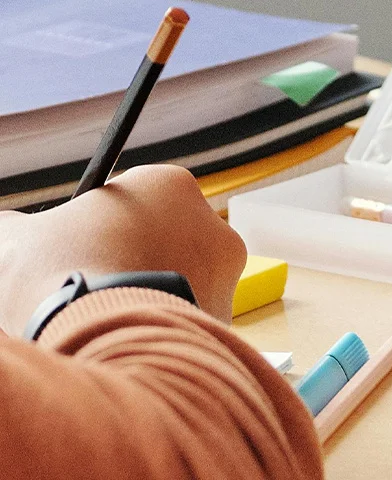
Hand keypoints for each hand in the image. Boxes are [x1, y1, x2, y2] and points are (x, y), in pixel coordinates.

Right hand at [0, 165, 246, 334]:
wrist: (99, 341)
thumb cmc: (58, 277)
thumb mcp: (18, 241)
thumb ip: (17, 227)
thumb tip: (8, 227)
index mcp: (170, 185)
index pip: (136, 205)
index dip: (102, 234)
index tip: (78, 260)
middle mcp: (213, 224)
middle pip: (164, 246)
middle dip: (131, 268)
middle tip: (91, 296)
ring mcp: (227, 277)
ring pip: (181, 288)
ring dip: (150, 303)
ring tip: (108, 325)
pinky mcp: (227, 324)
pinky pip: (189, 328)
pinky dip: (162, 338)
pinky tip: (129, 348)